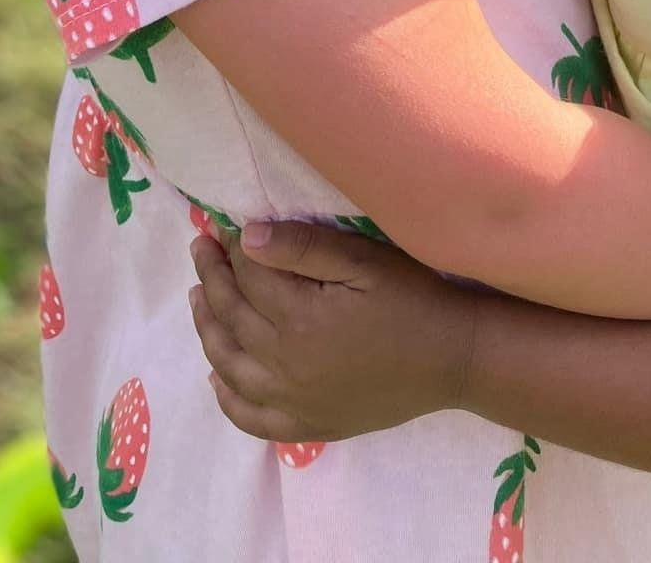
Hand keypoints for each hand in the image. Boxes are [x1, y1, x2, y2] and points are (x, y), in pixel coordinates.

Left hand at [189, 221, 476, 445]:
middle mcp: (286, 365)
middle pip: (232, 317)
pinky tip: (217, 378)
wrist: (454, 358)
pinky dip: (228, 399)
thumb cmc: (411, 298)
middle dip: (211, 279)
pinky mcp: (310, 424)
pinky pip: (252, 418)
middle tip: (200, 249)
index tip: (222, 226)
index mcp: (298, 319)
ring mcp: (294, 400)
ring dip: (207, 330)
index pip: (248, 277)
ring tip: (197, 299)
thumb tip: (248, 238)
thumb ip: (303, 247)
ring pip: (230, 366)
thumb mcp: (362, 259)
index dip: (232, 248)